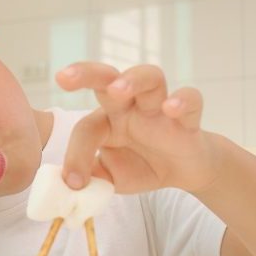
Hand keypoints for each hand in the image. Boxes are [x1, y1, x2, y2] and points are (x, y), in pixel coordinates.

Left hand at [55, 63, 220, 194]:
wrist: (184, 171)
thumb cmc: (142, 165)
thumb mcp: (110, 178)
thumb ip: (90, 176)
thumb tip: (66, 182)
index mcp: (107, 119)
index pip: (86, 128)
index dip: (76, 155)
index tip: (73, 183)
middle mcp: (130, 106)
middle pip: (108, 77)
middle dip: (85, 73)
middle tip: (64, 77)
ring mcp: (159, 108)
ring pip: (150, 77)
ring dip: (133, 79)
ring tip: (117, 90)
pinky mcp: (188, 118)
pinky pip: (191, 99)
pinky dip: (183, 100)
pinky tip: (172, 109)